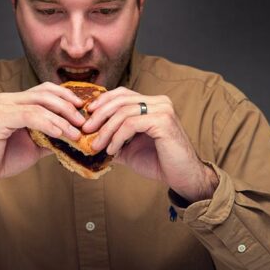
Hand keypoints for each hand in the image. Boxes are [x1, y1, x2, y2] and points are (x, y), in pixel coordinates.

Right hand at [0, 82, 84, 196]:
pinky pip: (29, 117)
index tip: (83, 107)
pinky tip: (60, 133)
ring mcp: (1, 107)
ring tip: (76, 132)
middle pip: (44, 93)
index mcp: (15, 101)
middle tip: (83, 121)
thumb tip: (79, 134)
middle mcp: (7, 99)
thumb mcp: (36, 145)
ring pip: (39, 105)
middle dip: (67, 106)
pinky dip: (48, 124)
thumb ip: (54, 135)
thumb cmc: (5, 157)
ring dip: (61, 119)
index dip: (66, 95)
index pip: (45, 90)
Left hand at [82, 87, 218, 202]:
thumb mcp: (129, 148)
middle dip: (99, 114)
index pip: (123, 93)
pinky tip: (112, 150)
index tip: (87, 115)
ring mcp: (163, 109)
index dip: (103, 101)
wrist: (183, 177)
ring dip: (106, 130)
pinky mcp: (163, 121)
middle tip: (86, 130)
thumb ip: (113, 138)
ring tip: (96, 146)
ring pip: (124, 112)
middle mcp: (159, 102)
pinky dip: (117, 137)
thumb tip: (88, 136)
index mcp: (153, 103)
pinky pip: (131, 124)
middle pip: (121, 99)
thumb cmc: (158, 162)